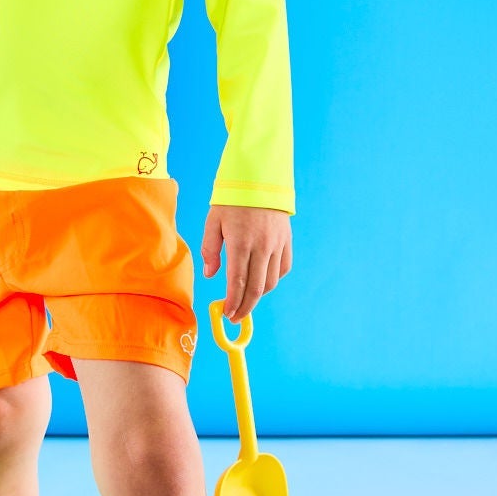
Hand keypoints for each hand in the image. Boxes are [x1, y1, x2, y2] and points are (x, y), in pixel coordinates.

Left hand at [200, 204, 291, 322]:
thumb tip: (210, 275)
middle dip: (245, 307)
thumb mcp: (213, 221)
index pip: (237, 281)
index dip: (232, 302)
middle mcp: (262, 246)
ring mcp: (277, 244)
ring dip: (258, 295)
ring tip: (246, 299)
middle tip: (236, 317)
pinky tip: (261, 281)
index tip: (227, 314)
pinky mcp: (286, 241)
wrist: (259, 178)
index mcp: (240, 242)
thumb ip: (210, 250)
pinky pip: (283, 268)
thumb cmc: (231, 200)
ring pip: (271, 281)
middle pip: (256, 288)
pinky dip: (273, 279)